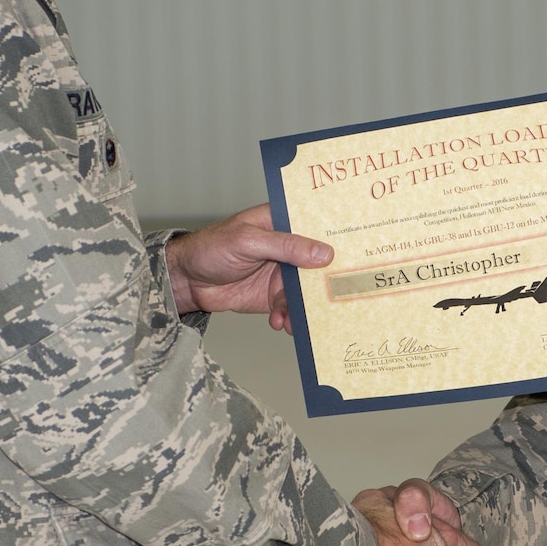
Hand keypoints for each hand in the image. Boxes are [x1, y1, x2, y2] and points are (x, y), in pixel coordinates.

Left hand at [164, 204, 331, 329]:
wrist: (187, 280)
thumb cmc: (212, 248)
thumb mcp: (248, 241)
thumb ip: (285, 246)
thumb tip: (323, 253)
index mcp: (282, 223)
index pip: (317, 225)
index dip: (337, 236)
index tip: (359, 251)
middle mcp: (288, 247)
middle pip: (319, 263)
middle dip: (328, 280)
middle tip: (340, 296)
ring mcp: (282, 273)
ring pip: (306, 291)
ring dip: (305, 306)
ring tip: (297, 319)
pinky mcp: (273, 296)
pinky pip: (290, 308)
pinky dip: (288, 318)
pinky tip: (280, 323)